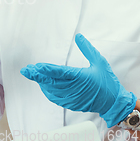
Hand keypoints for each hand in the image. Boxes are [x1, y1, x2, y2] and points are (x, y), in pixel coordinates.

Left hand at [20, 33, 136, 127]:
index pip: (60, 72)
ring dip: (41, 82)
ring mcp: (71, 98)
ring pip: (51, 90)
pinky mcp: (70, 104)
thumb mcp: (100, 62)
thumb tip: (78, 36)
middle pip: (51, 82)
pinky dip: (47, 90)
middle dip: (37, 76)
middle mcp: (74, 88)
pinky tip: (42, 84)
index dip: (47, 70)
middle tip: (26, 70)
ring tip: (32, 74)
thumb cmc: (107, 82)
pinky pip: (55, 97)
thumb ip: (87, 49)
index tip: (36, 66)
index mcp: (80, 77)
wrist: (113, 103)